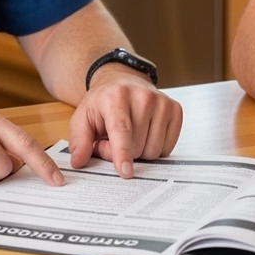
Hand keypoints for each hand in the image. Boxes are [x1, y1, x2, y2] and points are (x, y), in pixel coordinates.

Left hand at [66, 68, 183, 177]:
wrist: (122, 82)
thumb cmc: (102, 104)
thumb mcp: (82, 119)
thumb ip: (79, 141)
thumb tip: (78, 161)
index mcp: (116, 96)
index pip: (121, 129)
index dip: (122, 153)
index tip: (125, 172)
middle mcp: (143, 96)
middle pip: (137, 147)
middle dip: (124, 153)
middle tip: (114, 140)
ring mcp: (162, 102)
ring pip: (154, 150)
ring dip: (140, 152)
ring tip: (130, 136)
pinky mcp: (175, 110)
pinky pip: (167, 148)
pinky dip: (155, 147)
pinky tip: (146, 133)